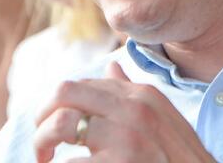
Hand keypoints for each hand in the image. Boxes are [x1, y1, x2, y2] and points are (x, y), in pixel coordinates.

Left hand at [32, 63, 213, 162]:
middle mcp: (135, 109)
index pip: (84, 84)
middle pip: (64, 92)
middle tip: (42, 143)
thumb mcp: (164, 120)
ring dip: (41, 145)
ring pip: (59, 126)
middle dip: (43, 117)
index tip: (58, 127)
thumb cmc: (181, 159)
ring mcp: (128, 138)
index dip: (62, 105)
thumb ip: (135, 94)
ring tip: (45, 161)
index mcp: (143, 96)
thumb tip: (110, 69)